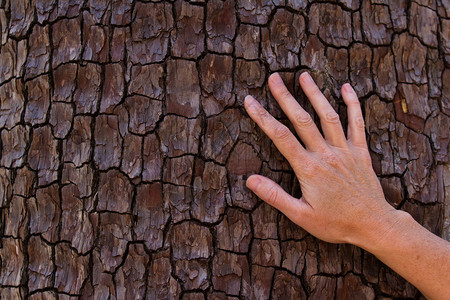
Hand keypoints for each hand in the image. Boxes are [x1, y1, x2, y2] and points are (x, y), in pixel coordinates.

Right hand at [245, 72, 399, 245]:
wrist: (373, 225)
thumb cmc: (336, 223)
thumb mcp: (301, 215)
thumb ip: (275, 196)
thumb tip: (250, 180)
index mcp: (308, 168)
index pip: (280, 136)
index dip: (262, 117)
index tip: (250, 101)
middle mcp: (326, 154)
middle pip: (302, 119)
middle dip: (285, 97)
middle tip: (274, 78)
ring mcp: (345, 150)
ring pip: (328, 115)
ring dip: (315, 94)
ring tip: (303, 76)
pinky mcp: (360, 152)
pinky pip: (357, 123)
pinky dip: (352, 104)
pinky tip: (346, 88)